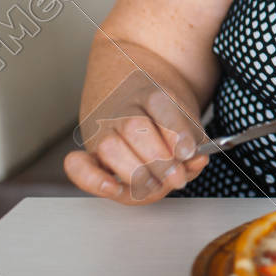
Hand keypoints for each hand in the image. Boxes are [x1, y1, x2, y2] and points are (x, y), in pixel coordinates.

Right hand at [63, 76, 208, 204]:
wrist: (126, 86)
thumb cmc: (161, 107)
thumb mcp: (185, 114)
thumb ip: (195, 139)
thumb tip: (195, 161)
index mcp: (152, 92)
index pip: (162, 107)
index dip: (177, 133)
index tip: (188, 152)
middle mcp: (123, 108)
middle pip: (136, 129)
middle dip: (160, 160)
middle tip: (176, 177)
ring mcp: (103, 129)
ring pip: (111, 149)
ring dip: (137, 174)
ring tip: (156, 185)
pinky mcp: (90, 151)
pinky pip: (79, 166)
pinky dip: (93, 180)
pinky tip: (113, 188)